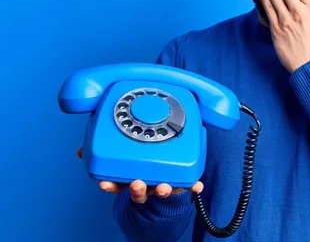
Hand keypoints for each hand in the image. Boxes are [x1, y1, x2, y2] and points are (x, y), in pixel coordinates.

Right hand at [77, 147, 203, 203]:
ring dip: (163, 189)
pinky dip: (191, 186)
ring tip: (165, 186)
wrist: (156, 188)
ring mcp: (160, 185)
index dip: (110, 186)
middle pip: (139, 191)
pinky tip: (197, 185)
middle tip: (136, 183)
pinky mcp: (177, 183)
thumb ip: (103, 156)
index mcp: (128, 179)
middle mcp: (144, 185)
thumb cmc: (136, 169)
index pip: (116, 185)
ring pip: (160, 189)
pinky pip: (186, 185)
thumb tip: (81, 151)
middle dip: (137, 189)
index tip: (104, 184)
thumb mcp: (118, 163)